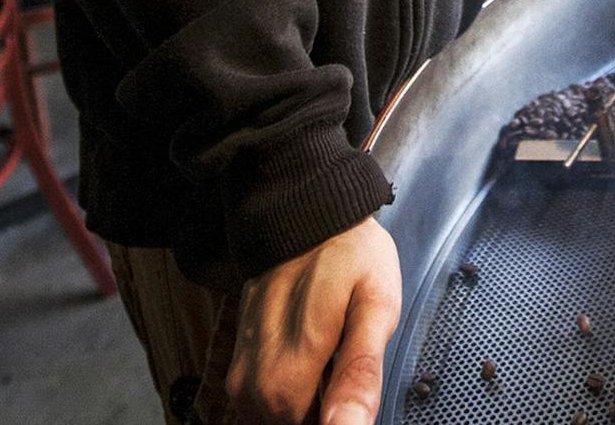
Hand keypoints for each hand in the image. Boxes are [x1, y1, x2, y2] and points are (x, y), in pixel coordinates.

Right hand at [220, 218, 399, 424]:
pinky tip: (312, 354)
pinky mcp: (238, 359)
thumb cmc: (350, 254)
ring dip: (307, 397)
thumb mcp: (375, 305)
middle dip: (324, 405)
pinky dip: (292, 385)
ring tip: (330, 354)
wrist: (305, 210)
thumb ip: (361, 373)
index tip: (351, 382)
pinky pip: (263, 398)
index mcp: (287, 378)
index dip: (340, 416)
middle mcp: (252, 383)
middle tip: (344, 357)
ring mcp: (241, 372)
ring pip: (276, 415)